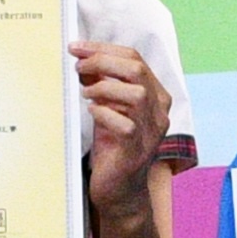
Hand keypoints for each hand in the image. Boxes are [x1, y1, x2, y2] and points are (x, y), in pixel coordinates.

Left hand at [76, 41, 170, 215]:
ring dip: (105, 87)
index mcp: (155, 96)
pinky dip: (104, 114)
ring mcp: (151, 132)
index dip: (104, 49)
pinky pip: (126, 125)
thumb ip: (103, 86)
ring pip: (136, 95)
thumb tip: (83, 60)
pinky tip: (91, 113)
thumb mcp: (109, 109)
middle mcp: (159, 112)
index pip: (135, 59)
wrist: (119, 190)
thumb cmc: (113, 147)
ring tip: (86, 93)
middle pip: (137, 70)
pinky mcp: (136, 151)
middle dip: (103, 61)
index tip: (77, 47)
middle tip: (78, 66)